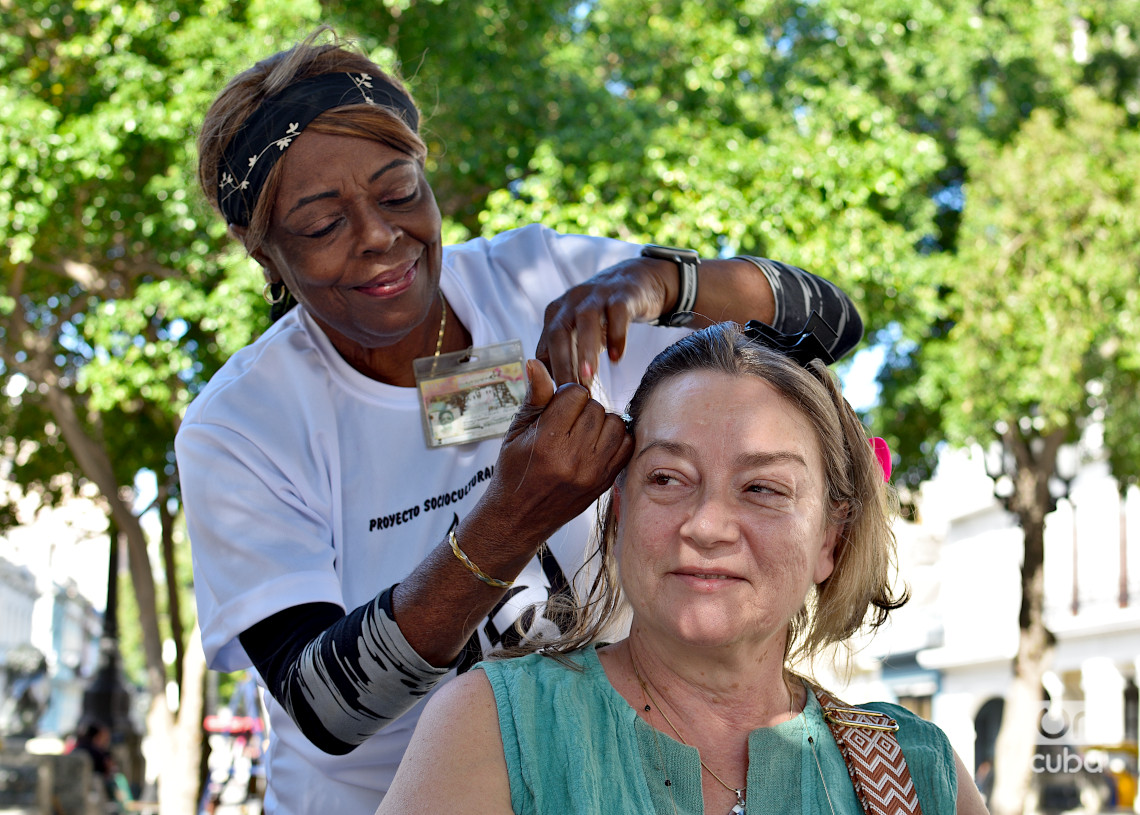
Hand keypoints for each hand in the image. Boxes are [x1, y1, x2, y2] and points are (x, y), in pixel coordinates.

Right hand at [469, 359, 632, 548]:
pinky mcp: (604, 482)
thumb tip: (535, 363)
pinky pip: (626, 446)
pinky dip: (615, 438)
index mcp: (547, 442)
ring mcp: (592, 472)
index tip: (556, 406)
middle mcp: (573, 458)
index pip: (575, 394)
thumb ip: (534, 397)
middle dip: (583, 408)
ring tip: (582, 432)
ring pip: (615, 424)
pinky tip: (597, 443)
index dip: (566, 395)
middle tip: (568, 421)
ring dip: (601, 422)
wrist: (517, 517)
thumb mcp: (516, 432)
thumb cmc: (514, 471)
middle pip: (596, 407)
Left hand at [535, 258, 669, 385]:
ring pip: (586, 320)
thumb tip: (552, 394)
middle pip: (559, 332)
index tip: (559, 401)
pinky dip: (617, 336)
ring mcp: (597, 295)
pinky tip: (617, 358)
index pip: (546, 347)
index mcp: (556, 314)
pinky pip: (618, 313)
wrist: (635, 281)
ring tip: (588, 376)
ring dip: (585, 349)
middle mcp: (571, 302)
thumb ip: (565, 357)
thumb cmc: (603, 317)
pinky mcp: (622, 294)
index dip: (549, 375)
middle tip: (569, 391)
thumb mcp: (580, 334)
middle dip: (562, 363)